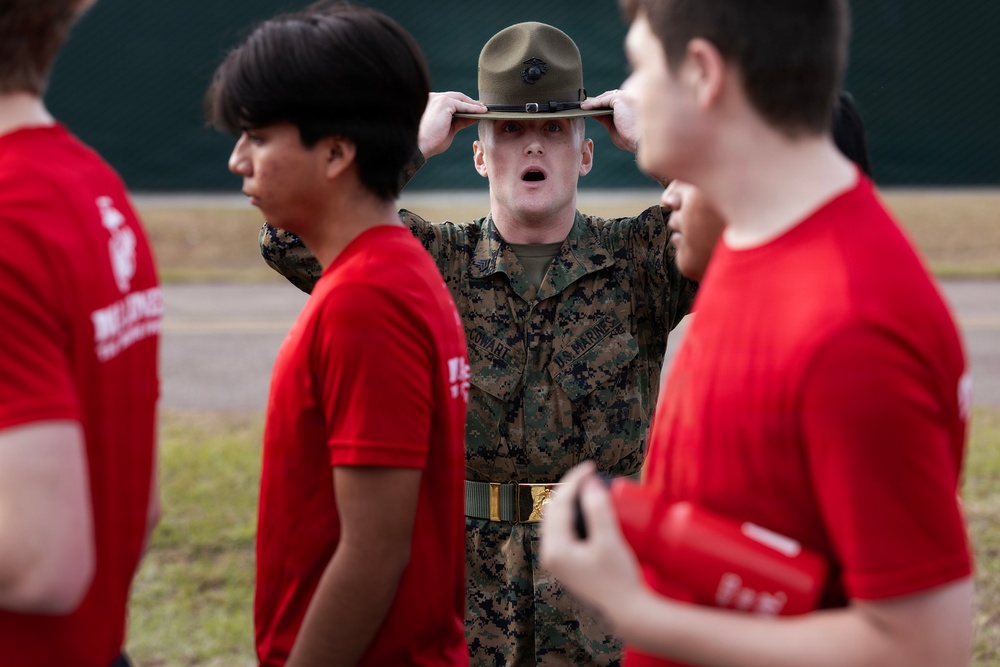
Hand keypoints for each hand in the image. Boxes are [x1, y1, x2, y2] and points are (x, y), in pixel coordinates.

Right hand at [418, 92, 486, 157]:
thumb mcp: (448, 130)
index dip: (463, 105)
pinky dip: (473, 109)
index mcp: (431, 103)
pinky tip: (482, 112)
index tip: (474, 110)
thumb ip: (460, 122)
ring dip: (474, 105)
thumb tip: (473, 118)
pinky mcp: (444, 103)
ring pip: (461, 99)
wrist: (420, 146)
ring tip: (484, 110)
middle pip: (456, 97)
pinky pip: (463, 105)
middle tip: (482, 108)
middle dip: (470, 102)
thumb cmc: (430, 142)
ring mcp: (438, 99)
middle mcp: (433, 98)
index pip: (451, 101)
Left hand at [539, 461, 644, 622]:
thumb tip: (589, 483)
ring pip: (556, 521)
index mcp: (555, 549)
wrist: (628, 611)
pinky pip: (563, 531)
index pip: (559, 504)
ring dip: (570, 502)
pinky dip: (573, 516)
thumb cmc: (619, 579)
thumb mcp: (609, 541)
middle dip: (569, 489)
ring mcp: (558, 561)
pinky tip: (584, 511)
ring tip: (587, 487)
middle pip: (553, 511)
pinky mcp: (568, 564)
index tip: (590, 467)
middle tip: (589, 474)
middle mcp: (551, 555)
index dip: (574, 481)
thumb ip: (598, 510)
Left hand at [582, 90, 638, 153]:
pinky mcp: (620, 98)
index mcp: (630, 104)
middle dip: (596, 102)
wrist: (639, 142)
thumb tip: (595, 114)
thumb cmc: (631, 139)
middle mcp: (629, 97)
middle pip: (609, 97)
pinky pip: (603, 100)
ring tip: (582, 107)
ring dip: (593, 102)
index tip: (590, 109)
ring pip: (606, 97)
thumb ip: (606, 120)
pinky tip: (585, 107)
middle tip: (583, 106)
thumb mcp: (615, 128)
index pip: (614, 101)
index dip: (602, 105)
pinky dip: (593, 103)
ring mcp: (626, 96)